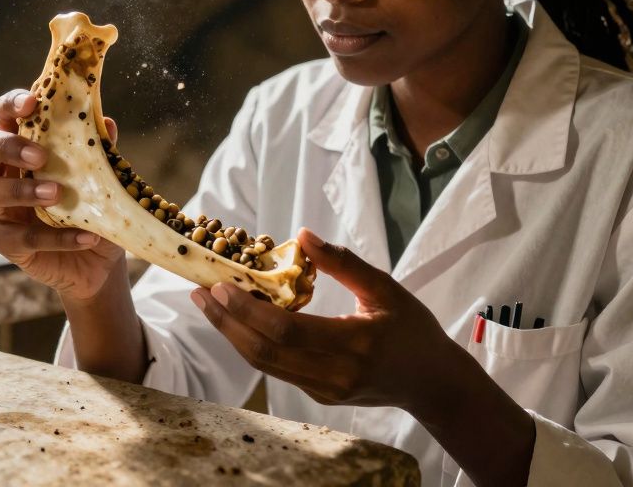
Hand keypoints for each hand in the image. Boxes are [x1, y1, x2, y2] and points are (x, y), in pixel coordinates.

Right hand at [0, 88, 125, 300]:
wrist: (96, 260)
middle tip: (39, 155)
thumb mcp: (102, 180)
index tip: (31, 102)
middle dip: (6, 145)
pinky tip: (87, 236)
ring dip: (22, 190)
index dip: (11, 104)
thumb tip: (106, 124)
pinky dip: (57, 237)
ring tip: (56, 193)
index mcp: (19, 147)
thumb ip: (100, 152)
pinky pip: (22, 238)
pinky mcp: (5, 242)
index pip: (4, 115)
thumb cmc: (91, 208)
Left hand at [189, 228, 456, 410]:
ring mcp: (324, 390)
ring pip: (264, 364)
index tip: (220, 286)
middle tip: (200, 293)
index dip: (247, 310)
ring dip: (232, 334)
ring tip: (209, 305)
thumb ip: (343, 263)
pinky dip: (252, 344)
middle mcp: (334, 374)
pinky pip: (276, 369)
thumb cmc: (413, 329)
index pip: (286, 330)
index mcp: (354, 345)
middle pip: (265, 351)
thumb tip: (301, 236)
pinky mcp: (318, 395)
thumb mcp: (385, 289)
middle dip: (226, 322)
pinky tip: (238, 321)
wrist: (431, 383)